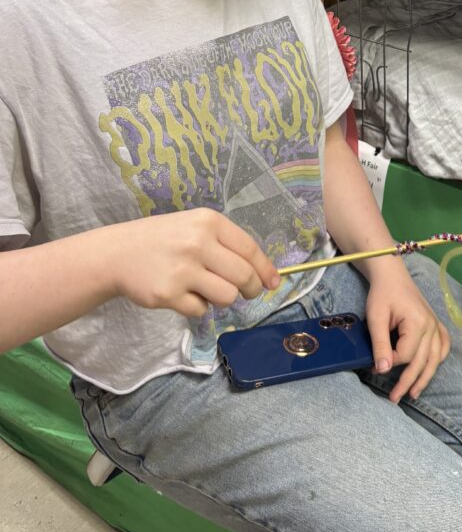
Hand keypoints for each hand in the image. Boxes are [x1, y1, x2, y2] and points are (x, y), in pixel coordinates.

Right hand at [111, 209, 279, 317]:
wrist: (117, 253)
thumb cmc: (164, 239)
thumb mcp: (195, 228)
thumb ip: (226, 246)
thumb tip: (265, 275)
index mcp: (208, 222)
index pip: (250, 249)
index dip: (266, 269)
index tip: (274, 283)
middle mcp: (198, 242)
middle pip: (243, 276)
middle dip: (250, 289)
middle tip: (245, 293)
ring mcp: (183, 269)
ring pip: (227, 296)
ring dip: (222, 299)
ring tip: (206, 289)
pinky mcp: (168, 294)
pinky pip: (200, 310)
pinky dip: (197, 306)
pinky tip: (182, 293)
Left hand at [364, 262, 450, 403]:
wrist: (391, 275)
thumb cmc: (382, 294)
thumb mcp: (376, 317)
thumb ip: (380, 344)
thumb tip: (382, 370)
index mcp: (418, 323)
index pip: (406, 355)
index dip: (390, 363)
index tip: (375, 364)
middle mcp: (431, 326)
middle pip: (422, 362)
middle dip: (407, 382)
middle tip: (394, 398)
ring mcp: (435, 325)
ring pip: (435, 358)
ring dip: (425, 377)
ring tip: (414, 393)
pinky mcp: (434, 323)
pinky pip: (443, 345)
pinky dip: (439, 358)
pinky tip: (432, 367)